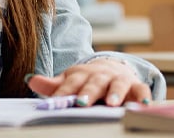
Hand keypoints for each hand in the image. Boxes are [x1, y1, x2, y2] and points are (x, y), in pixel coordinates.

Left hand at [28, 58, 151, 106]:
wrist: (110, 68)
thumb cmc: (86, 80)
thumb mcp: (69, 81)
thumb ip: (53, 85)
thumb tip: (30, 80)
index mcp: (81, 75)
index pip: (70, 83)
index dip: (63, 92)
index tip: (55, 102)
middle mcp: (100, 75)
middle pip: (93, 83)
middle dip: (88, 93)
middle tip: (82, 102)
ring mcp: (118, 79)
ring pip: (117, 85)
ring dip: (115, 93)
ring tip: (112, 104)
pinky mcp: (135, 86)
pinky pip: (141, 90)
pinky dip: (143, 97)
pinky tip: (143, 106)